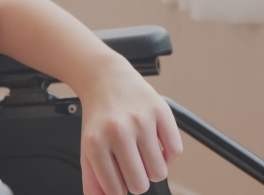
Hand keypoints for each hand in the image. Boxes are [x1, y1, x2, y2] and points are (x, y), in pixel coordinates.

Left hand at [77, 60, 183, 194]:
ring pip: (160, 172)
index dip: (119, 189)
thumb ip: (92, 178)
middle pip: (140, 184)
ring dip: (153, 168)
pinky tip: (155, 143)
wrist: (106, 79)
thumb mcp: (87, 145)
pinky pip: (176, 151)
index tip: (119, 179)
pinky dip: (168, 154)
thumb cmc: (99, 116)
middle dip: (137, 181)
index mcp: (96, 142)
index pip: (116, 190)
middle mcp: (118, 132)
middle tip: (132, 166)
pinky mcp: (161, 112)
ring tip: (142, 152)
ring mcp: (141, 121)